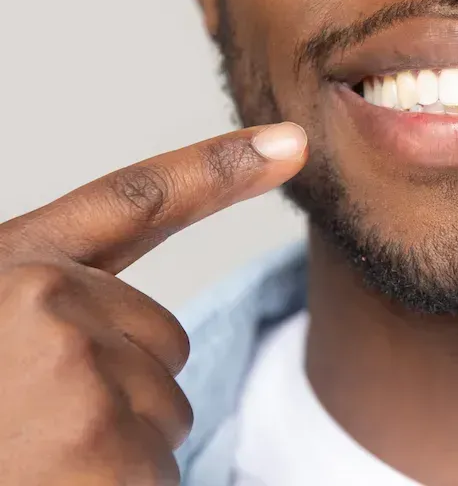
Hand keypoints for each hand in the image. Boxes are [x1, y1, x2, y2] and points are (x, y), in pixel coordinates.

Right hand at [0, 122, 307, 484]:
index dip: (219, 168)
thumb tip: (152, 342)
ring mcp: (73, 361)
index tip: (290, 143)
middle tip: (29, 430)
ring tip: (29, 461)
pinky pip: (159, 469)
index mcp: (10, 267)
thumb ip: (53, 317)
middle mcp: (41, 297)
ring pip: (165, 411)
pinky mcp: (100, 434)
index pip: (136, 200)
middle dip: (118, 391)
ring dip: (112, 452)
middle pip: (163, 340)